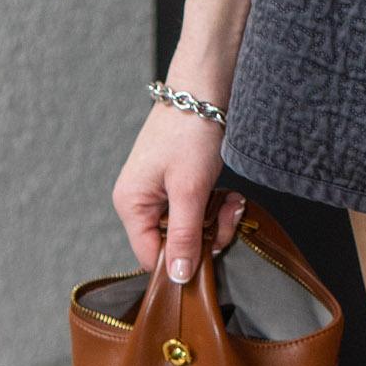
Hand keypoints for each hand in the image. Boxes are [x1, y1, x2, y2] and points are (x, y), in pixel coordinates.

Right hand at [112, 98, 246, 285]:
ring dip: (218, 219)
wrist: (205, 86)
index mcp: (131, 204)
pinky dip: (218, 205)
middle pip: (174, 244)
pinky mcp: (181, 183)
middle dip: (207, 235)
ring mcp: (162, 191)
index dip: (181, 263)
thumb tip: (178, 278)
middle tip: (229, 214)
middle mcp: (142, 201)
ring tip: (233, 200)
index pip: (151, 257)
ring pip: (192, 228)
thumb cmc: (191, 131)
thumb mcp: (190, 189)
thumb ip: (185, 236)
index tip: (211, 256)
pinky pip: (200, 210)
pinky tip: (232, 195)